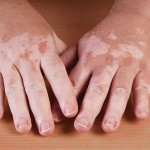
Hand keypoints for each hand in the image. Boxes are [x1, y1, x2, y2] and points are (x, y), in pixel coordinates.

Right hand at [0, 0, 77, 135]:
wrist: (7, 10)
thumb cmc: (32, 25)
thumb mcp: (51, 36)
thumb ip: (62, 54)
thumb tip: (75, 69)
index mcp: (45, 50)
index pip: (57, 74)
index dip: (64, 93)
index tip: (71, 111)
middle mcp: (28, 57)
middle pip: (35, 86)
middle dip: (41, 109)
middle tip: (47, 129)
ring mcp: (9, 60)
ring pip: (14, 88)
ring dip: (19, 110)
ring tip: (25, 128)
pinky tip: (0, 116)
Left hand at [52, 0, 149, 131]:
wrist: (128, 20)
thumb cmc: (102, 36)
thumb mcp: (81, 44)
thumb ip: (67, 60)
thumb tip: (50, 76)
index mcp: (89, 59)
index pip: (74, 82)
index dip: (65, 100)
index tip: (56, 117)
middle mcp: (106, 63)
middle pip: (96, 89)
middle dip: (88, 110)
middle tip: (81, 127)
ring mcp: (126, 66)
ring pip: (119, 90)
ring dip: (113, 110)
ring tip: (108, 127)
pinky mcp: (143, 67)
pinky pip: (144, 86)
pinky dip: (143, 101)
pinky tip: (140, 115)